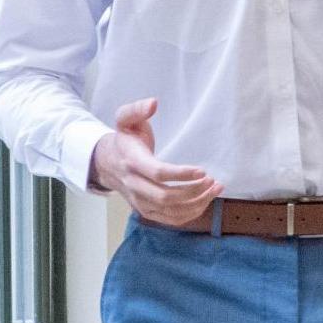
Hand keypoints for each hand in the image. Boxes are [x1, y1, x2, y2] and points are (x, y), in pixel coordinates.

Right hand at [91, 98, 221, 225]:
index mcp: (132, 162)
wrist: (106, 163)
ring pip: (169, 211)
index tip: (203, 171)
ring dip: (196, 203)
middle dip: (193, 192)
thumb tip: (153, 103)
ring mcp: (139, 201)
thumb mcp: (126, 119)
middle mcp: (134, 185)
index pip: (157, 173)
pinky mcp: (146, 211)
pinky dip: (190, 214)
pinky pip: (170, 219)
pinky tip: (205, 200)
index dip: (181, 174)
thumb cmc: (124, 139)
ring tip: (215, 189)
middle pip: (165, 197)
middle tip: (212, 181)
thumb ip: (137, 109)